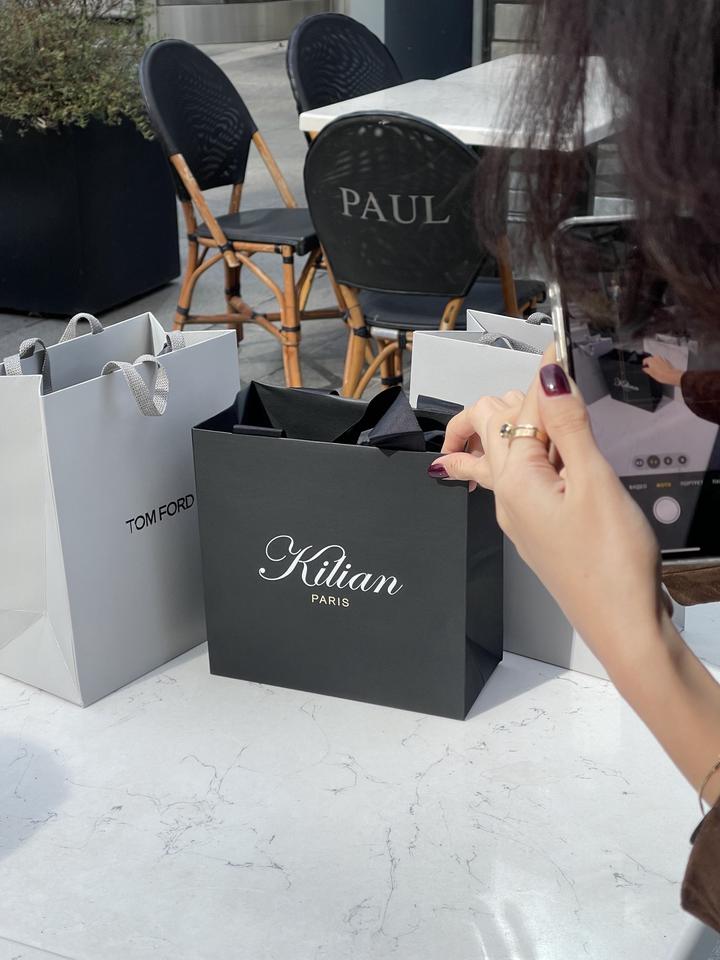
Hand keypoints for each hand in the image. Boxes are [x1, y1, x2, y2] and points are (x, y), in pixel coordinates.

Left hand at [429, 349, 719, 800]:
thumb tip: (547, 376)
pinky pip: (516, 480)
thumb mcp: (594, 481)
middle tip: (553, 390)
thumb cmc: (610, 563)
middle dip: (513, 401)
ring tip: (544, 412)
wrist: (622, 624)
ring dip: (517, 427)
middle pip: (488, 430)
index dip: (542, 378)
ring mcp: (516, 514)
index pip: (515, 410)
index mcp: (513, 479)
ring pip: (499, 455)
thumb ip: (567, 425)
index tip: (562, 351)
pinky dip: (528, 457)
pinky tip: (546, 456)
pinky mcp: (535, 527)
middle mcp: (504, 495)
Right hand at [642, 354, 682, 385]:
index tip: (645, 368)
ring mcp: (662, 358)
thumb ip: (646, 370)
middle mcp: (656, 357)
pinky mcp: (667, 360)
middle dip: (650, 363)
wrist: (671, 376)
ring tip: (656, 370)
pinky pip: (661, 361)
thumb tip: (644, 369)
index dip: (644, 364)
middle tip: (650, 370)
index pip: (645, 360)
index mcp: (651, 360)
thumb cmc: (661, 375)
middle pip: (651, 359)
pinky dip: (660, 364)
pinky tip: (661, 370)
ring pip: (656, 360)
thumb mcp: (650, 374)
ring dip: (655, 363)